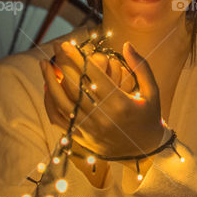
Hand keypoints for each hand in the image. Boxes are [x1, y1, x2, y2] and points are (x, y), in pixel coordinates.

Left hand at [39, 40, 163, 158]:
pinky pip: (59, 120)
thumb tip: (126, 44)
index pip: (93, 75)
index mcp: (120, 103)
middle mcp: (103, 117)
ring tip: (44, 64)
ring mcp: (90, 129)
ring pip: (62, 102)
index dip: (77, 58)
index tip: (66, 44)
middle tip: (54, 47)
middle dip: (61, 64)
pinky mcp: (82, 139)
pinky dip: (50, 104)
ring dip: (50, 81)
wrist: (145, 152)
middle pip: (74, 86)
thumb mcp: (152, 91)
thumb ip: (141, 66)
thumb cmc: (149, 117)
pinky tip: (46, 88)